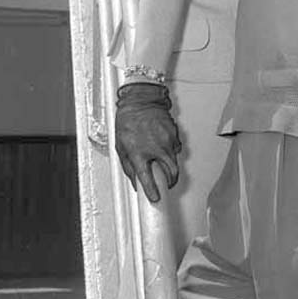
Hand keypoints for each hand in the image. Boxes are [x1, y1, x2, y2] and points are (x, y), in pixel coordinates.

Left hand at [114, 83, 182, 202]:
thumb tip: (135, 180)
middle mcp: (155, 149)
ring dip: (171, 166)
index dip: (153, 192)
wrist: (140, 100)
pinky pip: (176, 147)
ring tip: (163, 163)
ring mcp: (167, 140)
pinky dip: (172, 151)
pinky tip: (164, 146)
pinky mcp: (174, 133)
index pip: (148, 180)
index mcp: (139, 154)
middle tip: (167, 184)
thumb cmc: (128, 121)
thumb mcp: (121, 147)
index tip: (155, 198)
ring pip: (175, 161)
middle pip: (171, 173)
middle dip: (171, 182)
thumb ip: (128, 167)